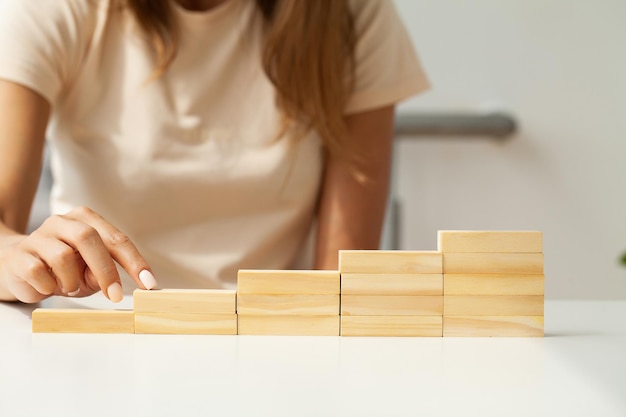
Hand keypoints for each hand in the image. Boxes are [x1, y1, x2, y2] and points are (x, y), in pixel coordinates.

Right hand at [0, 206, 157, 302]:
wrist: (17, 266)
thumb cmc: (63, 268)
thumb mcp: (89, 272)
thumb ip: (103, 274)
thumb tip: (113, 285)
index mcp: (87, 220)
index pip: (116, 239)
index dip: (134, 262)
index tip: (148, 283)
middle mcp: (63, 222)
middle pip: (89, 238)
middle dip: (106, 270)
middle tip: (115, 296)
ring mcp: (40, 235)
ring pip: (63, 257)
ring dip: (71, 281)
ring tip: (68, 287)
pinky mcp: (21, 254)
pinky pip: (39, 272)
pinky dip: (49, 286)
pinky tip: (48, 286)